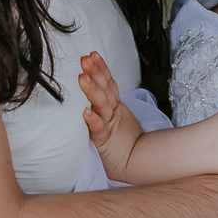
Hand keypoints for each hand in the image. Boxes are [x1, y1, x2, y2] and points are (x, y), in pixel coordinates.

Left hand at [79, 51, 144, 182]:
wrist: (135, 164)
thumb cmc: (120, 143)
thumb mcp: (112, 119)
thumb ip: (104, 104)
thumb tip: (89, 90)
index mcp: (114, 106)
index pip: (108, 83)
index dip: (101, 68)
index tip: (92, 54)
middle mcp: (112, 112)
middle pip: (105, 88)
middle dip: (96, 72)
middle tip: (86, 59)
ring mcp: (110, 124)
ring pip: (101, 104)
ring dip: (92, 90)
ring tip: (83, 78)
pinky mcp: (105, 140)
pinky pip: (98, 128)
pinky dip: (93, 120)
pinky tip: (86, 112)